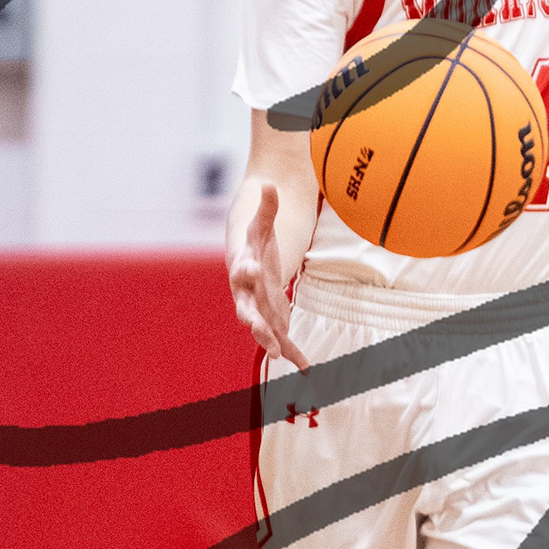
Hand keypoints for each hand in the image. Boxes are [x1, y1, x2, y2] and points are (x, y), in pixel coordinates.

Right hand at [228, 183, 309, 369]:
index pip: (242, 270)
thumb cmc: (255, 243)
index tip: (249, 269)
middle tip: (258, 329)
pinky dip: (293, 353)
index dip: (245, 270)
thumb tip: (270, 182)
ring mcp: (259, 310)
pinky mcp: (273, 320)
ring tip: (281, 355)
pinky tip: (306, 367)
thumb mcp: (262, 225)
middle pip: (247, 309)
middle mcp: (247, 295)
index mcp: (243, 269)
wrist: (251, 263)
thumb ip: (267, 208)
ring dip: (271, 342)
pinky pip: (282, 339)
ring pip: (263, 329)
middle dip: (253, 320)